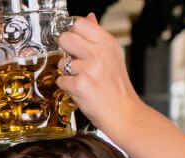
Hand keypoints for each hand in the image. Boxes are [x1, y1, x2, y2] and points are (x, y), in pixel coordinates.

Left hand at [57, 14, 143, 129]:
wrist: (123, 113)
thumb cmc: (117, 87)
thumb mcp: (113, 56)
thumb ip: (97, 36)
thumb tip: (89, 17)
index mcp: (107, 43)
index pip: (80, 23)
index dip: (72, 32)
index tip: (73, 41)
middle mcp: (99, 53)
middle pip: (65, 38)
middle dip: (65, 50)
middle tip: (75, 60)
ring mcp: (89, 69)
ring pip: (62, 62)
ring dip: (67, 71)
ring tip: (81, 78)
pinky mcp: (80, 85)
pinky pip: (61, 80)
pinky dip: (67, 86)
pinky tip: (79, 89)